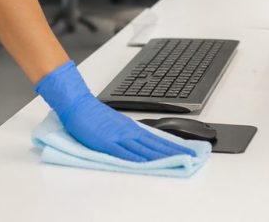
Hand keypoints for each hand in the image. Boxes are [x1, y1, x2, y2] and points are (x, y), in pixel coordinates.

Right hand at [36, 61, 195, 162]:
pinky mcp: (106, 142)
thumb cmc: (94, 115)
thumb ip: (129, 133)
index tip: (188, 152)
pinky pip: (124, 152)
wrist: (78, 104)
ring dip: (162, 156)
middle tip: (191, 158)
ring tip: (178, 160)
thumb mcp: (116, 124)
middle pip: (155, 145)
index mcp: (131, 128)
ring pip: (144, 149)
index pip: (157, 140)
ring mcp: (118, 137)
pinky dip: (137, 158)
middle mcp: (128, 132)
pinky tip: (147, 163)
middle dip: (174, 152)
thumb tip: (144, 142)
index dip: (173, 146)